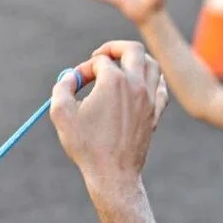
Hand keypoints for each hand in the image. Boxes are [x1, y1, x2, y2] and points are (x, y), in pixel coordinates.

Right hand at [50, 42, 168, 185]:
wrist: (113, 175)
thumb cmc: (86, 146)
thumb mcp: (62, 114)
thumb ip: (62, 87)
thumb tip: (71, 76)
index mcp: (114, 81)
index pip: (100, 61)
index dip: (85, 68)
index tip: (76, 83)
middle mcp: (136, 85)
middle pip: (132, 50)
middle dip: (114, 48)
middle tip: (101, 56)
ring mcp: (149, 99)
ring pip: (152, 65)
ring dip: (136, 60)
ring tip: (121, 66)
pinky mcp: (155, 114)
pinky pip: (161, 87)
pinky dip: (152, 79)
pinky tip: (142, 83)